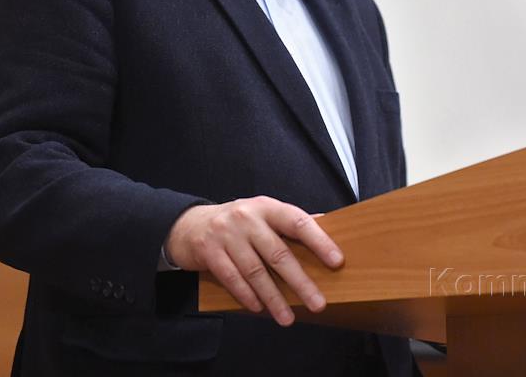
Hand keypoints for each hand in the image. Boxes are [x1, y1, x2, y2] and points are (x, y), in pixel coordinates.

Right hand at [164, 196, 343, 326]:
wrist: (189, 225)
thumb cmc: (237, 223)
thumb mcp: (263, 215)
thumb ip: (290, 222)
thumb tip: (326, 224)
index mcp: (266, 207)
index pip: (297, 222)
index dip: (319, 241)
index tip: (336, 261)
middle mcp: (247, 218)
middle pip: (278, 253)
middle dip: (300, 282)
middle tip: (317, 303)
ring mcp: (226, 234)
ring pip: (255, 271)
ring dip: (273, 298)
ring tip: (287, 318)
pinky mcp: (209, 251)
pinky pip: (231, 278)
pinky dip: (246, 295)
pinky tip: (259, 309)